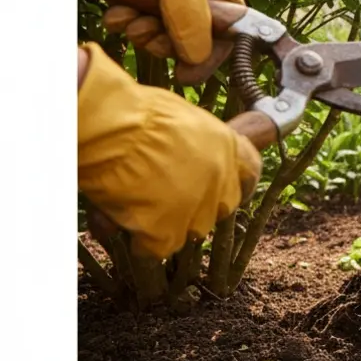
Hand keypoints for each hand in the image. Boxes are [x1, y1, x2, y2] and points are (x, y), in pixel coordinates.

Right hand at [77, 44, 262, 259]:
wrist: (109, 127)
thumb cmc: (132, 112)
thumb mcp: (177, 118)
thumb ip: (190, 143)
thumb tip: (181, 155)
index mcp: (226, 144)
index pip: (250, 172)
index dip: (242, 183)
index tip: (231, 189)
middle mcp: (220, 177)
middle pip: (221, 207)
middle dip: (200, 207)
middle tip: (171, 200)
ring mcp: (196, 206)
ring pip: (192, 230)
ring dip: (170, 225)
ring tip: (140, 210)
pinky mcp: (166, 230)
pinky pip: (159, 248)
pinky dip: (143, 243)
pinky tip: (123, 228)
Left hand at [78, 0, 242, 79]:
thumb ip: (192, 25)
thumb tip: (195, 59)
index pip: (225, 41)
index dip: (204, 60)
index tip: (183, 74)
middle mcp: (201, 3)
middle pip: (187, 44)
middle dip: (163, 43)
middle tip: (148, 32)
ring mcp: (172, 1)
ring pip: (158, 36)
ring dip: (140, 32)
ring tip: (131, 17)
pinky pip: (137, 24)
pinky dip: (125, 22)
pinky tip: (118, 12)